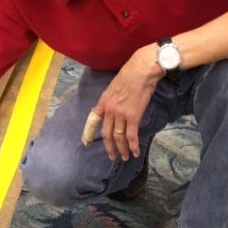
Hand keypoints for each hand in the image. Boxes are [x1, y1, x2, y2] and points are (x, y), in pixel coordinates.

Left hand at [92, 44, 162, 161]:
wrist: (142, 70)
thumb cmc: (131, 74)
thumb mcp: (114, 86)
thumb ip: (111, 99)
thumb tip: (113, 108)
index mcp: (103, 101)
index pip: (92, 120)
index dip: (88, 133)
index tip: (86, 143)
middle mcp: (110, 110)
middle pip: (107, 134)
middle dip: (109, 147)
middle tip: (112, 156)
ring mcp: (121, 114)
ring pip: (119, 137)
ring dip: (122, 150)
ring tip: (125, 157)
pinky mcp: (134, 117)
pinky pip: (131, 136)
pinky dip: (133, 146)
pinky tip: (136, 152)